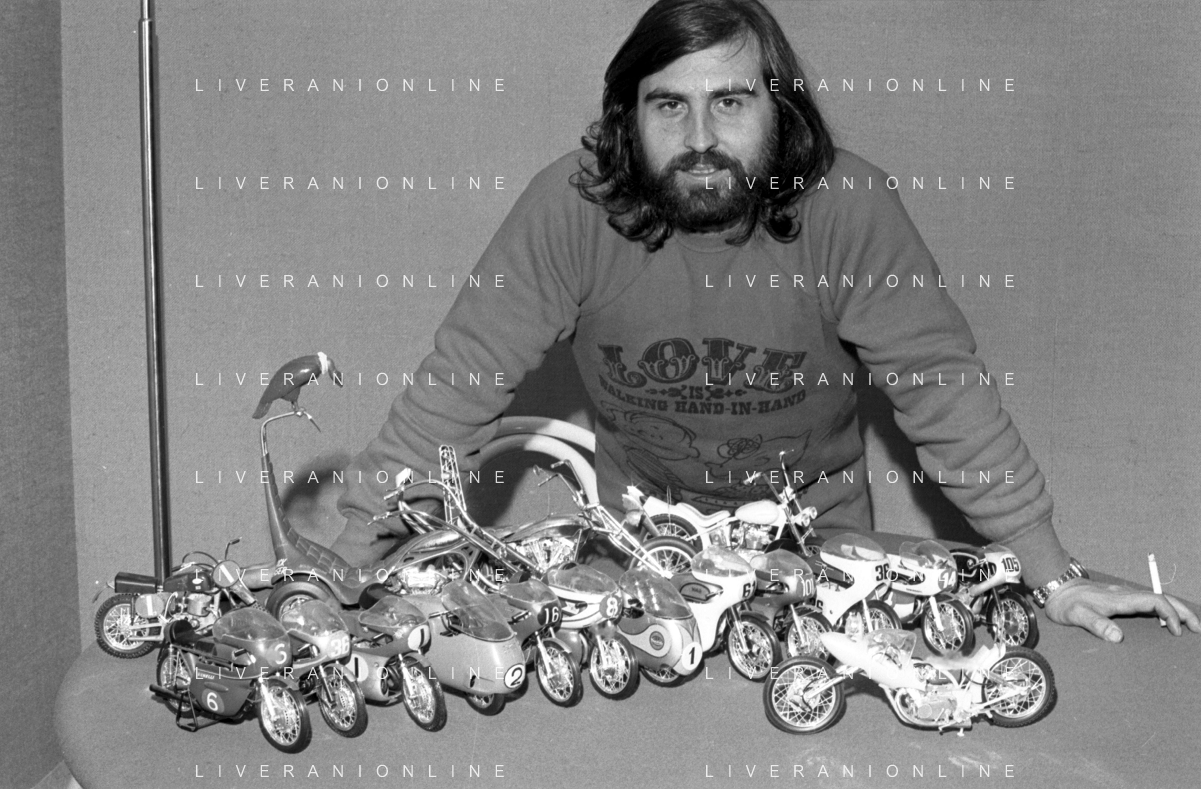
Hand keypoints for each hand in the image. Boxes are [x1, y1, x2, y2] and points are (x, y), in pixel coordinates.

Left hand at [1044, 577, 1200, 641]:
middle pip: (1162, 598)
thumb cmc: (1066, 603)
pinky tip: (1166, 620)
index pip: (1154, 601)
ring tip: (1189, 625)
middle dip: (1183, 611)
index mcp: (1120, 599)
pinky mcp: (1120, 599)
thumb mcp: (1076, 616)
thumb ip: (1096, 624)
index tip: (1176, 631)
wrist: (1056, 587)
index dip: (1170, 614)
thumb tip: (1117, 637)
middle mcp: (1125, 595)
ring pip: (1157, 598)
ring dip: (1176, 609)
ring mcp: (1124, 596)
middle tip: (1198, 628)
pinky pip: (1148, 602)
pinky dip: (1163, 610)